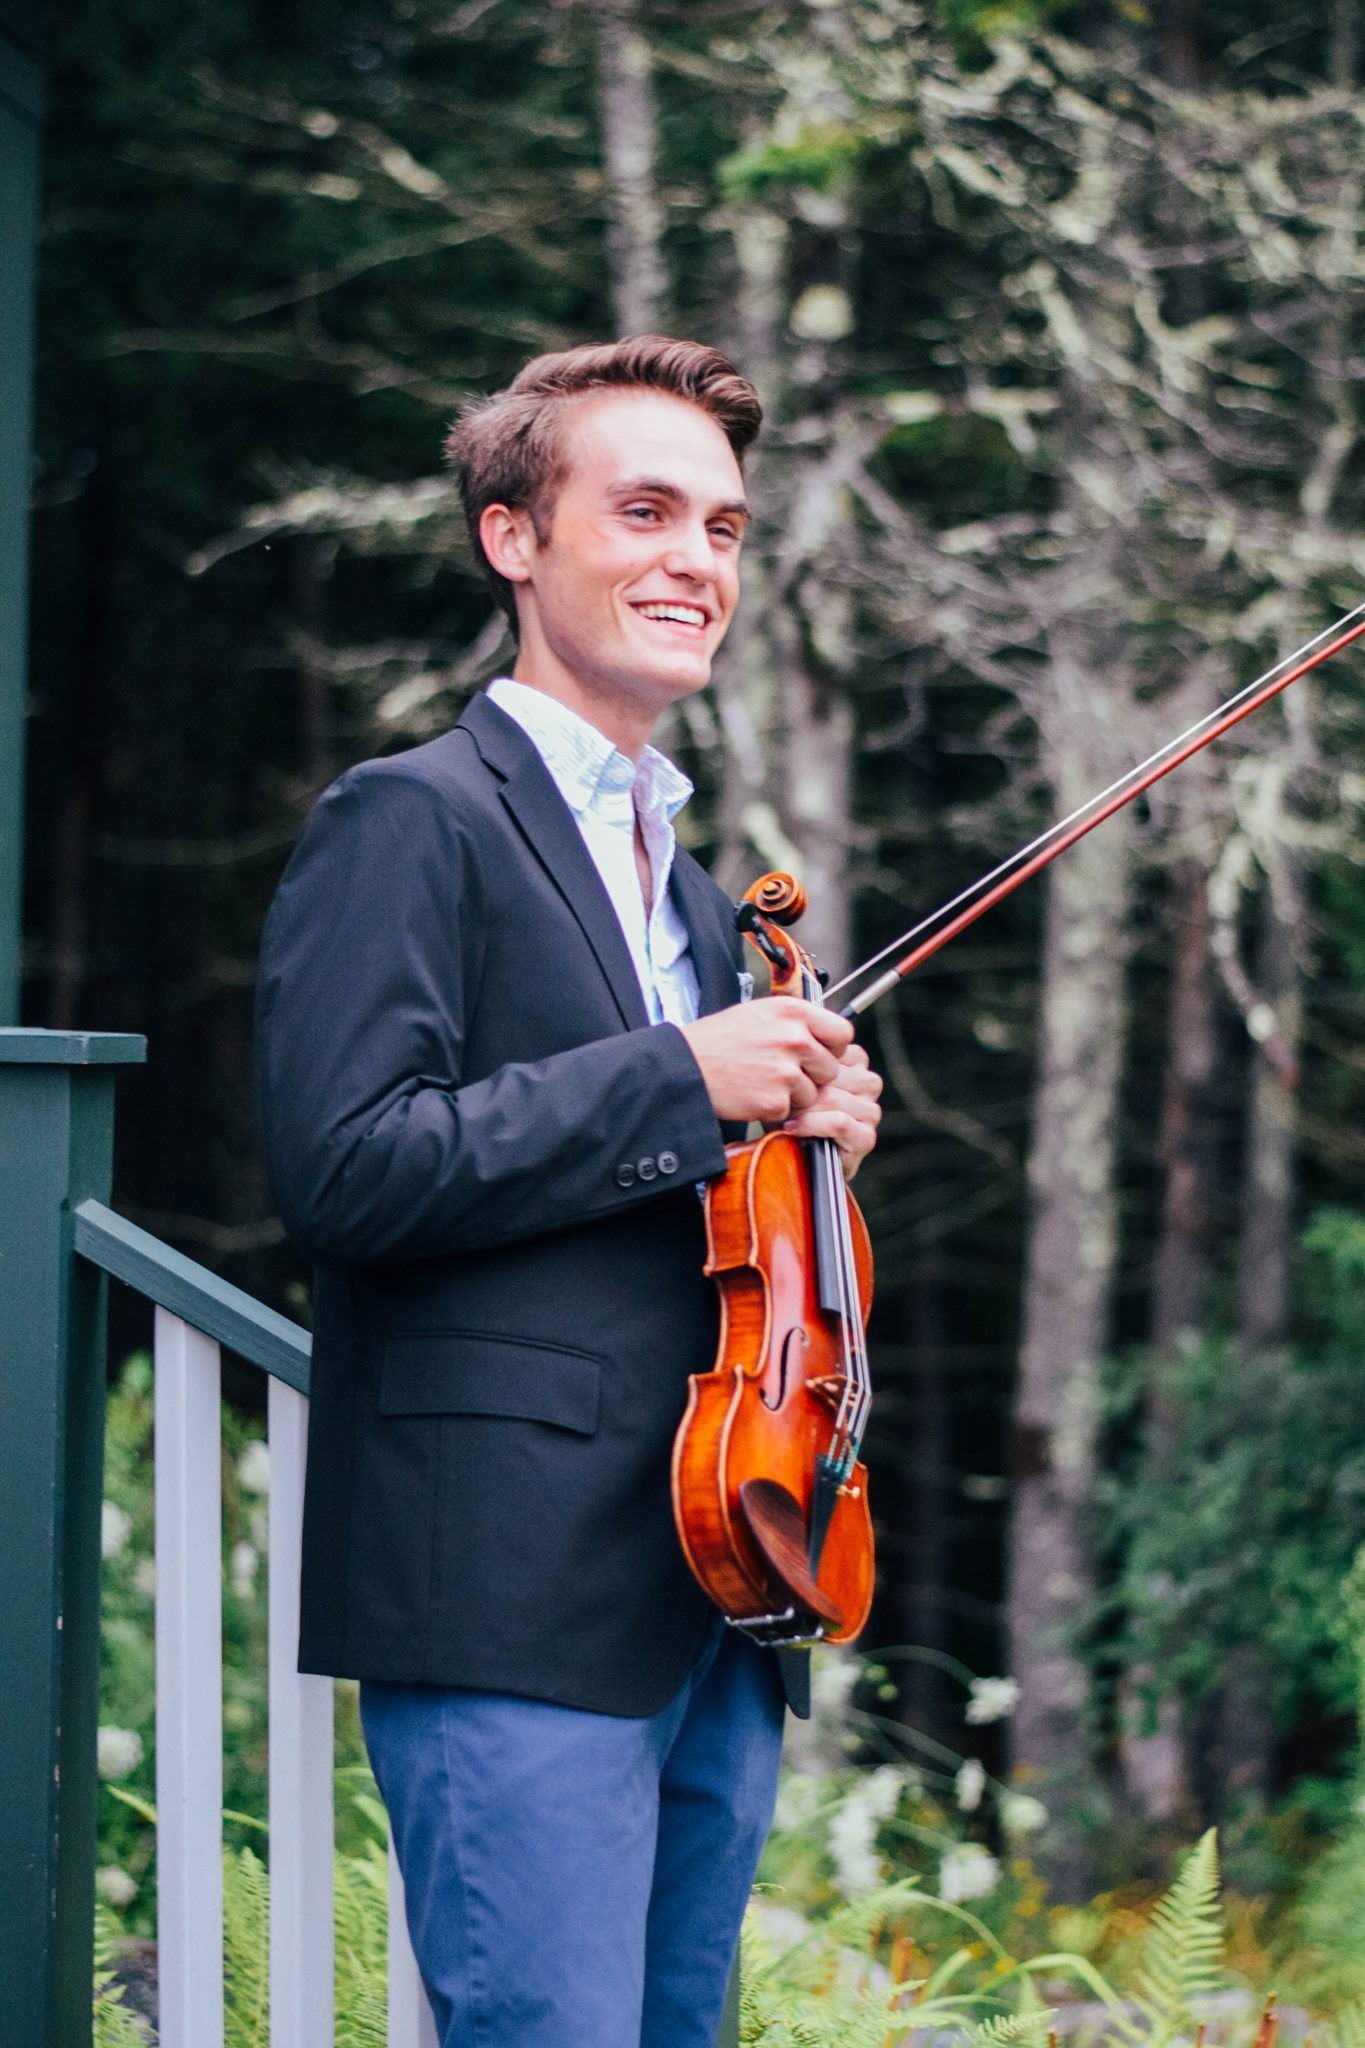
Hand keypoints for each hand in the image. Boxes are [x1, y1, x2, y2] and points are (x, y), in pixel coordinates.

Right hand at [678, 996, 853, 1124]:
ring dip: (793, 1095)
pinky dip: (774, 1108)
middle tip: (783, 1073)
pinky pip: (791, 1110)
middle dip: (812, 1076)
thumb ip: (794, 1021)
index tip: (820, 1054)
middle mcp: (794, 1038)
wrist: (687, 1067)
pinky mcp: (775, 1099)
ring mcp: (786, 1070)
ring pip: (813, 1093)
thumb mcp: (759, 1013)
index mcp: (793, 1012)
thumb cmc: (717, 1040)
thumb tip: (822, 1034)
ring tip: (762, 1082)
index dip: (834, 1048)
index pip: (842, 1032)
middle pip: (830, 1068)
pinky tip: (753, 1094)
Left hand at [782, 1040, 882, 1180]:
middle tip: (780, 1100)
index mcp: (855, 1061)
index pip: (832, 1050)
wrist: (793, 1156)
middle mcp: (868, 1083)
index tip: (782, 1077)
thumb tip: (789, 1042)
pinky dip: (812, 1125)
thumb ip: (799, 1057)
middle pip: (831, 1075)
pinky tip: (794, 1128)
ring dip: (805, 1110)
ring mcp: (870, 1111)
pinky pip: (839, 1122)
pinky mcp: (866, 1137)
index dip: (804, 1066)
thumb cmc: (788, 1110)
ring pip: (834, 1099)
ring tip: (786, 1115)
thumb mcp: (792, 1076)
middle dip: (802, 1090)